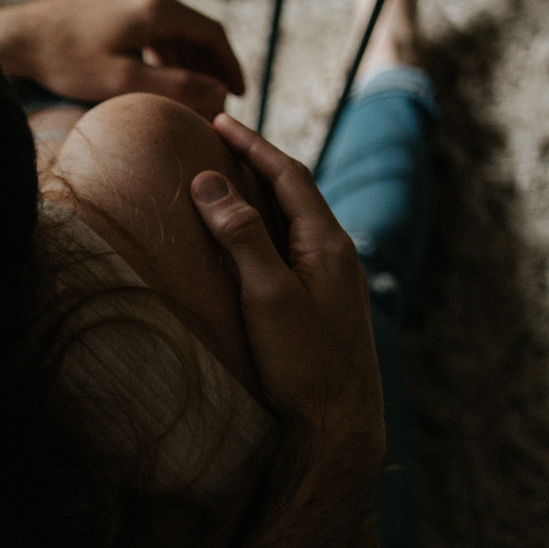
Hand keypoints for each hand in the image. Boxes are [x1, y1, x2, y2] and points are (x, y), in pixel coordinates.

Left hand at [0, 0, 246, 118]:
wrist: (19, 37)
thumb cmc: (68, 60)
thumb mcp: (125, 81)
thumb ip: (175, 88)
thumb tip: (219, 97)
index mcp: (158, 7)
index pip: (212, 35)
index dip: (229, 67)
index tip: (239, 95)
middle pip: (196, 32)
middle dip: (211, 68)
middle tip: (219, 101)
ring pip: (175, 32)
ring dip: (188, 63)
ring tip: (196, 96)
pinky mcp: (115, 6)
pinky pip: (154, 30)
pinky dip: (166, 55)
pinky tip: (163, 80)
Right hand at [190, 115, 383, 485]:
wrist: (339, 425)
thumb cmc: (304, 363)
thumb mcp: (267, 295)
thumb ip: (241, 237)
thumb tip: (209, 182)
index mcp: (327, 244)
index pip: (289, 176)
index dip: (252, 147)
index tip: (218, 123)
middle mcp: (338, 257)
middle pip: (296, 194)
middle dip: (258, 164)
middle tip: (221, 143)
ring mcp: (334, 283)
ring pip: (296, 224)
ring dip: (263, 199)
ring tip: (230, 185)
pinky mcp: (325, 308)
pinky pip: (294, 251)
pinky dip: (267, 232)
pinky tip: (251, 248)